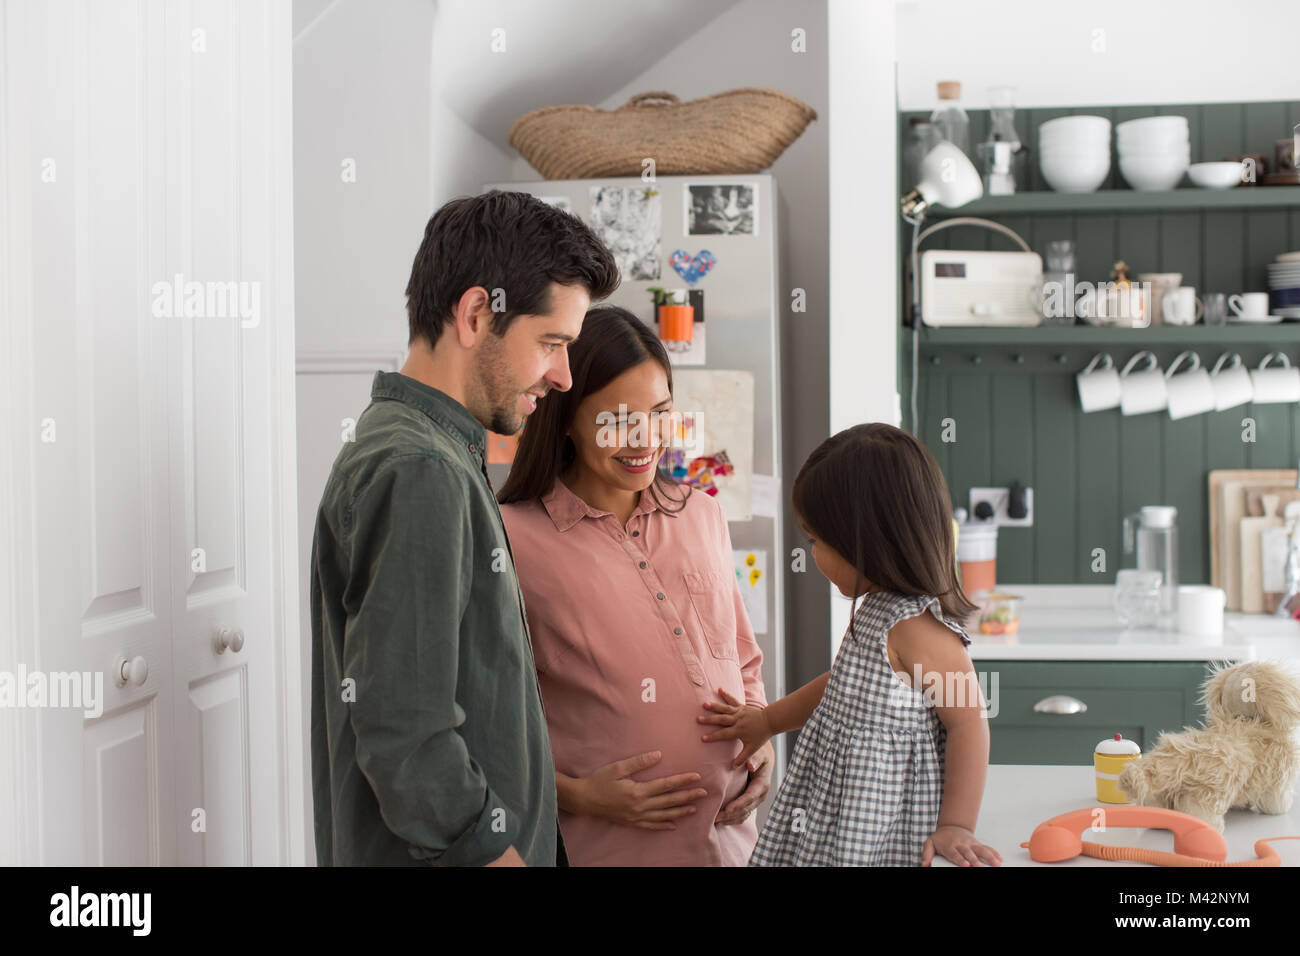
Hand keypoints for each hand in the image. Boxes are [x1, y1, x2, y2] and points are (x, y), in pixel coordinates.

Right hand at [575, 751, 707, 830]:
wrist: (583, 799)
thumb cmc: (599, 780)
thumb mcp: (618, 768)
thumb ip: (639, 762)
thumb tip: (658, 755)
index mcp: (638, 791)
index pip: (666, 785)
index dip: (682, 780)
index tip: (696, 777)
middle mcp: (640, 806)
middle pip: (669, 801)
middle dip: (688, 796)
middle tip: (704, 793)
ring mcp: (636, 816)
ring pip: (663, 815)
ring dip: (680, 811)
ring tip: (694, 809)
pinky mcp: (631, 822)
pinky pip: (651, 826)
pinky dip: (663, 825)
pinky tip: (673, 824)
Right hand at [698, 687, 773, 768]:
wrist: (770, 721)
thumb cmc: (761, 736)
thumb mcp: (752, 748)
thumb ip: (743, 758)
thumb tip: (733, 767)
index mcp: (738, 731)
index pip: (723, 734)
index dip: (713, 737)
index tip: (703, 738)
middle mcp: (737, 720)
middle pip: (721, 720)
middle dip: (709, 720)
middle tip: (698, 719)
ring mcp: (739, 712)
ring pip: (725, 709)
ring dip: (714, 706)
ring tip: (704, 704)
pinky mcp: (742, 706)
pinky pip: (732, 700)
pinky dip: (726, 695)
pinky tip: (719, 690)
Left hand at [714, 741, 773, 825]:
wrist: (762, 758)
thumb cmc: (758, 753)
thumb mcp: (759, 753)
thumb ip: (755, 758)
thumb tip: (750, 765)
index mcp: (762, 784)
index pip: (750, 797)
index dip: (739, 804)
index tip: (727, 809)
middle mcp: (760, 796)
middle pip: (745, 809)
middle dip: (731, 815)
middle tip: (715, 818)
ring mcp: (755, 801)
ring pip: (743, 815)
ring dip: (729, 820)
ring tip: (715, 822)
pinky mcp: (750, 803)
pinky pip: (742, 815)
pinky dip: (732, 820)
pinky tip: (720, 822)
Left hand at [921, 825, 1001, 866]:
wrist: (951, 827)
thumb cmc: (941, 839)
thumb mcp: (930, 843)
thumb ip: (927, 854)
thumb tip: (924, 864)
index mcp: (950, 846)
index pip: (955, 853)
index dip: (960, 859)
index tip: (966, 864)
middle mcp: (961, 844)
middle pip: (969, 852)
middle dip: (974, 859)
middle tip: (979, 866)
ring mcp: (970, 844)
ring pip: (981, 849)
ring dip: (989, 856)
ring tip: (997, 863)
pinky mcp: (977, 844)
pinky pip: (987, 848)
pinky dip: (994, 853)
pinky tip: (1000, 859)